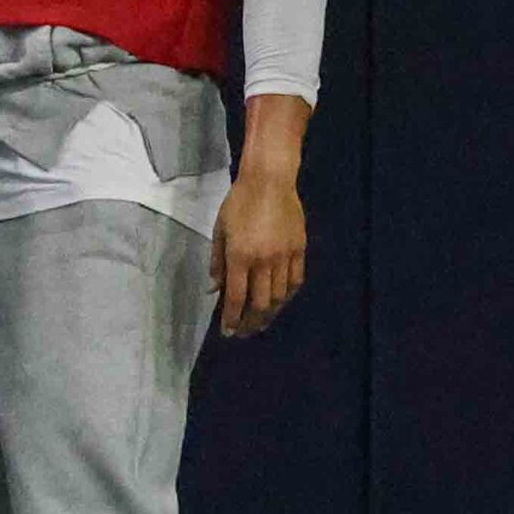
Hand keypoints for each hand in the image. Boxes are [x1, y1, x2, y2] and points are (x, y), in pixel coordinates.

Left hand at [210, 170, 306, 337]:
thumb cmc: (239, 203)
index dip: (231, 319)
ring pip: (279, 297)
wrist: (270, 181)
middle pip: (260, 304)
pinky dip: (287, 296)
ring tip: (261, 322)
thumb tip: (214, 290)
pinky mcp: (299, 250)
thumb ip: (218, 262)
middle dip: (250, 323)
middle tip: (244, 332)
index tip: (227, 332)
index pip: (236, 297)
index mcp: (240, 256)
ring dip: (269, 314)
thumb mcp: (220, 230)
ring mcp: (284, 257)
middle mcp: (263, 261)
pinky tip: (279, 302)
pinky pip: (295, 281)